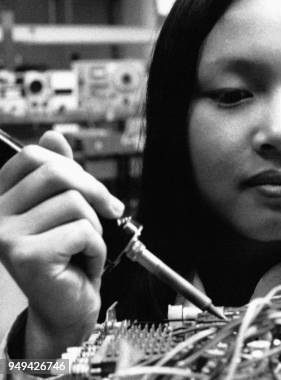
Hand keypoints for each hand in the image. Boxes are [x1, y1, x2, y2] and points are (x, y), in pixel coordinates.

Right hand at [0, 131, 123, 357]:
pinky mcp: (28, 256)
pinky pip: (82, 231)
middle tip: (107, 214)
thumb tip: (53, 136)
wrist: (66, 307)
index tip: (92, 192)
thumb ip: (59, 174)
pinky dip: (97, 248)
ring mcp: (7, 236)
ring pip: (76, 203)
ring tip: (84, 249)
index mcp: (3, 199)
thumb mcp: (65, 210)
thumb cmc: (68, 259)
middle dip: (94, 192)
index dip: (72, 167)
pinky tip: (83, 264)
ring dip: (95, 228)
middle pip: (56, 172)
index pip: (34, 156)